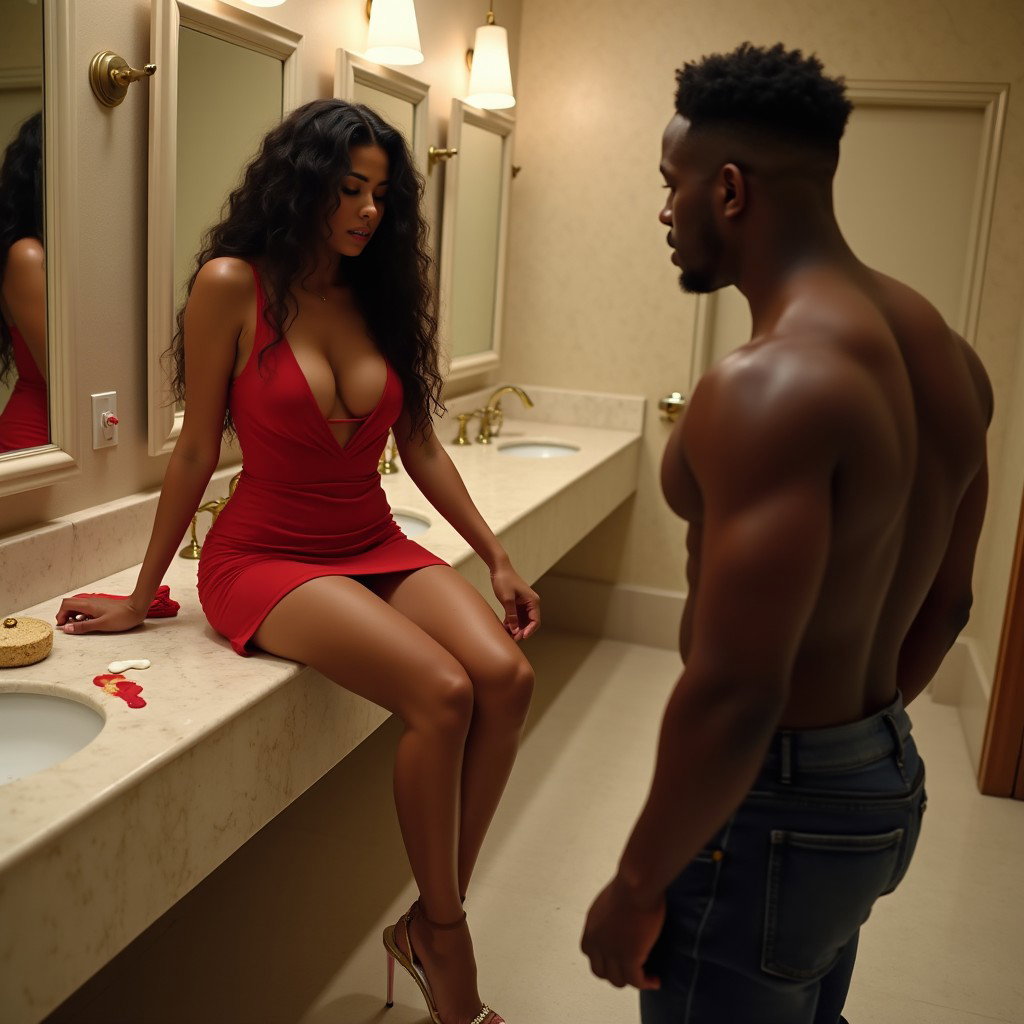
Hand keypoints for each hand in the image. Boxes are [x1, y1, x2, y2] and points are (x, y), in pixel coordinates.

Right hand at [56, 596, 146, 634]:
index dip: (60, 614)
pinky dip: (82, 615)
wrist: (137, 608)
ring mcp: (95, 603)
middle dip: (65, 614)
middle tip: (68, 626)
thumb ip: (83, 627)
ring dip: (73, 615)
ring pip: (78, 606)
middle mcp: (90, 602)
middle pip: (70, 604)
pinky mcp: (101, 606)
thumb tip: (66, 628)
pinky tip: (87, 622)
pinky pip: (86, 608)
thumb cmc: (122, 616)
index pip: (66, 604)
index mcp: (88, 605)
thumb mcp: (101, 624)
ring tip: (77, 626)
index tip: (63, 625)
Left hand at [489, 562, 539, 640]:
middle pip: (529, 623)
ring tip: (507, 635)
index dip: (529, 631)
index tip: (521, 637)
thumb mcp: (507, 599)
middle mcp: (531, 603)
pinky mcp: (516, 604)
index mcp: (533, 601)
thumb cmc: (504, 581)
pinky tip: (505, 628)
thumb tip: (515, 630)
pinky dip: (512, 623)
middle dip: (522, 631)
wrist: (499, 568)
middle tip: (512, 639)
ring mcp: (523, 604)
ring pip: (522, 621)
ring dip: (516, 629)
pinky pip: (516, 617)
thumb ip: (511, 615)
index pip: (535, 620)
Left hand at [581, 875, 663, 990]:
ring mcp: (611, 951)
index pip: (589, 953)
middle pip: (600, 971)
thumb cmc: (630, 884)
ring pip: (617, 980)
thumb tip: (621, 920)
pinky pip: (636, 980)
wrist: (637, 883)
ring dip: (632, 981)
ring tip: (646, 977)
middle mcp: (597, 941)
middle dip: (615, 973)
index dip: (603, 959)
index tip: (618, 959)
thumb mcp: (610, 901)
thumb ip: (610, 916)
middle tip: (632, 970)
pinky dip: (646, 983)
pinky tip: (656, 980)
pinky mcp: (629, 957)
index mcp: (591, 926)